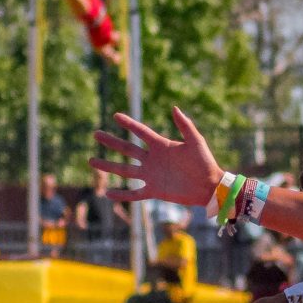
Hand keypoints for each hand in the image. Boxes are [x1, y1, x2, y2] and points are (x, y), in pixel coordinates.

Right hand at [90, 107, 224, 208]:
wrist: (210, 186)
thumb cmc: (205, 162)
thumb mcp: (196, 142)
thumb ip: (185, 125)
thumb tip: (175, 108)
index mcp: (162, 146)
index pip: (141, 132)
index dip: (129, 124)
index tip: (116, 116)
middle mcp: (153, 160)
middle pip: (127, 149)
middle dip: (111, 142)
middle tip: (96, 134)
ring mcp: (152, 176)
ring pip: (125, 170)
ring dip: (108, 166)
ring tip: (91, 161)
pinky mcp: (155, 191)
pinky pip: (135, 193)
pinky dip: (122, 195)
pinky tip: (107, 194)